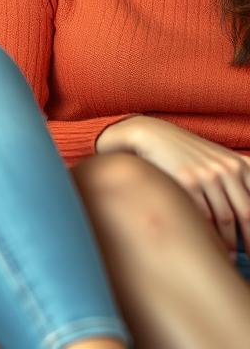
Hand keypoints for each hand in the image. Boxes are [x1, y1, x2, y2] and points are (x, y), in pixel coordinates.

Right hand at [98, 116, 249, 251]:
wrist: (153, 136)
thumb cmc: (188, 153)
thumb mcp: (219, 159)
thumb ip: (240, 180)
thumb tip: (248, 216)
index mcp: (240, 165)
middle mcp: (227, 168)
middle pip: (247, 215)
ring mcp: (206, 175)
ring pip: (226, 219)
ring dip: (230, 243)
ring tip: (229, 257)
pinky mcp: (186, 181)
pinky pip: (203, 215)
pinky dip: (208, 234)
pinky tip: (208, 243)